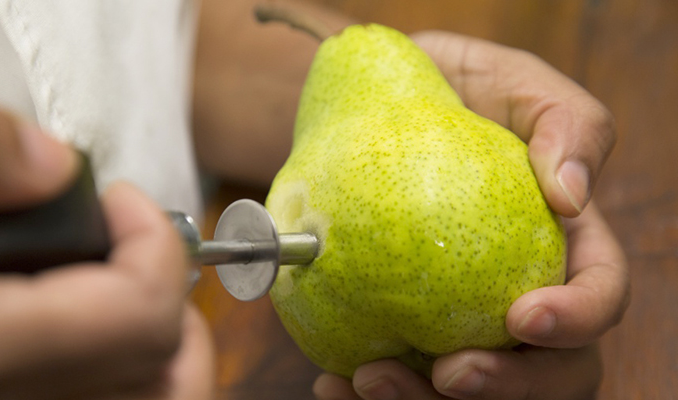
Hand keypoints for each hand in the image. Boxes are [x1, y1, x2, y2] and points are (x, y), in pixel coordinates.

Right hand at [0, 83, 213, 399]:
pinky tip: (83, 332)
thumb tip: (52, 168)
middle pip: (156, 382)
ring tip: (119, 294)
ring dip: (155, 352)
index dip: (158, 243)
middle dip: (170, 301)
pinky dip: (121, 382)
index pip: (140, 317)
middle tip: (132, 250)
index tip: (124, 202)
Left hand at [313, 31, 628, 399]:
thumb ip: (567, 125)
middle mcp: (517, 290)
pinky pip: (397, 373)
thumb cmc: (458, 86)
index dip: (576, 321)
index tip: (521, 318)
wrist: (375, 100)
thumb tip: (575, 195)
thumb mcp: (518, 82)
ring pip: (468, 390)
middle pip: (547, 371)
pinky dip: (364, 392)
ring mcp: (458, 314)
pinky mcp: (402, 321)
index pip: (599, 297)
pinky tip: (332, 382)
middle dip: (505, 389)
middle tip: (447, 374)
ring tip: (370, 380)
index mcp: (565, 245)